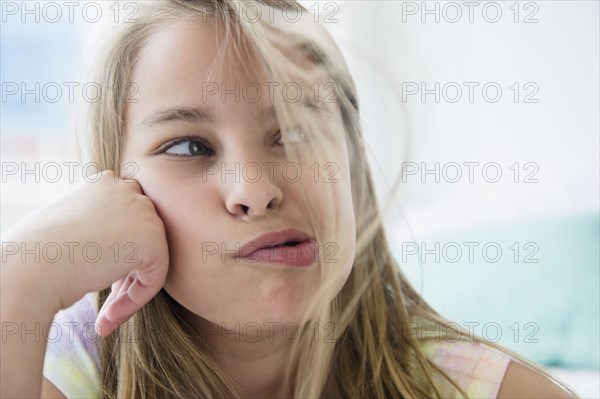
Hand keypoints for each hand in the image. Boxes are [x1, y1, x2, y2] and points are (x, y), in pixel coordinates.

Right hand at [2, 170, 168, 335]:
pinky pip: (154, 278)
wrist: (29, 270)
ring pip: (150, 260)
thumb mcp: (69, 228)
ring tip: (104, 318)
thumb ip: (99, 228)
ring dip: (129, 292)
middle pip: (141, 240)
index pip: (125, 223)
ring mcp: (143, 211)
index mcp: (105, 182)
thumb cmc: (37, 256)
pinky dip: (135, 301)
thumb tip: (122, 246)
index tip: (95, 282)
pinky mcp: (152, 238)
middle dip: (125, 275)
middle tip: (105, 307)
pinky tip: (107, 317)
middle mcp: (127, 189)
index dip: (113, 257)